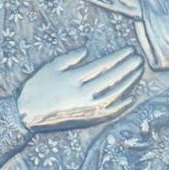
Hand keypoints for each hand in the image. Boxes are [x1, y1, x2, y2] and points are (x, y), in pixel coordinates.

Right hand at [17, 47, 144, 129]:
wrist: (28, 114)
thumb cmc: (38, 87)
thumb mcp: (50, 67)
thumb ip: (70, 58)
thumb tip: (87, 51)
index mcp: (74, 79)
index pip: (102, 66)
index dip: (118, 57)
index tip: (129, 50)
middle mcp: (83, 94)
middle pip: (112, 79)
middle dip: (127, 67)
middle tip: (139, 59)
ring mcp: (88, 108)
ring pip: (115, 94)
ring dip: (129, 82)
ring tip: (138, 72)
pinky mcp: (89, 119)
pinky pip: (110, 112)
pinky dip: (122, 105)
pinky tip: (131, 97)